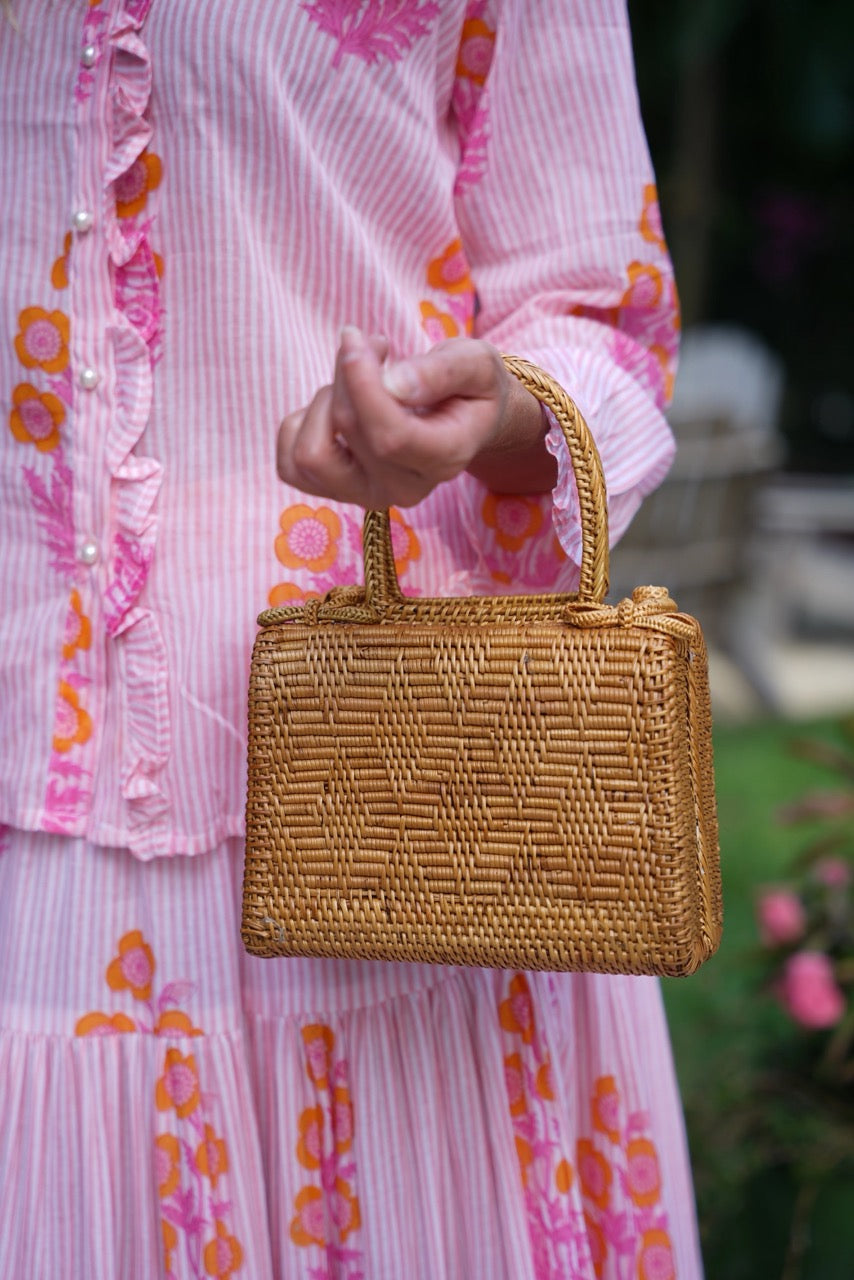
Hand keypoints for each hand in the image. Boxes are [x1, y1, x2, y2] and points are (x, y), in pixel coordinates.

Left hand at [276, 327, 555, 508]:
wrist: (465, 419)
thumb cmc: (471, 386)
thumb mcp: (474, 363)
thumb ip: (440, 372)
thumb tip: (392, 384)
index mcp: (444, 459)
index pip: (390, 435)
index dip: (363, 384)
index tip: (359, 339)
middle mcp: (403, 489)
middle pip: (349, 428)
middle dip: (349, 371)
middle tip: (371, 345)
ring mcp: (366, 495)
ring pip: (310, 455)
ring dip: (323, 402)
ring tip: (354, 381)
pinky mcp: (336, 490)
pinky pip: (289, 463)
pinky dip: (302, 423)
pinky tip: (336, 405)